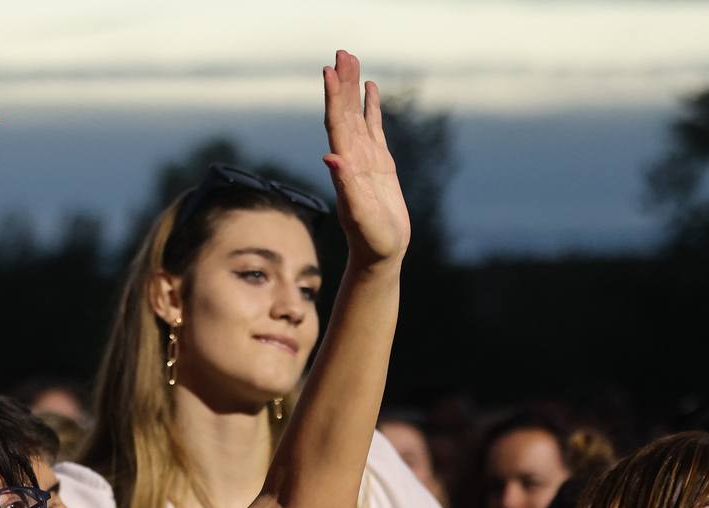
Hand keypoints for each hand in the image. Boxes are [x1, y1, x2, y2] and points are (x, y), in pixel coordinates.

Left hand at [321, 50, 410, 267]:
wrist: (380, 254)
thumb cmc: (371, 240)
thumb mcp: (358, 213)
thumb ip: (345, 185)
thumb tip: (330, 156)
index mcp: (345, 166)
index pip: (336, 124)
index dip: (332, 98)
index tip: (328, 71)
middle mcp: (351, 158)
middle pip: (344, 113)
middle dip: (342, 83)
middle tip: (342, 53)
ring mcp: (365, 159)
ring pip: (357, 116)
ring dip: (353, 89)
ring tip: (351, 60)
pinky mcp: (379, 164)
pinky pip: (374, 128)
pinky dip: (371, 107)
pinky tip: (370, 88)